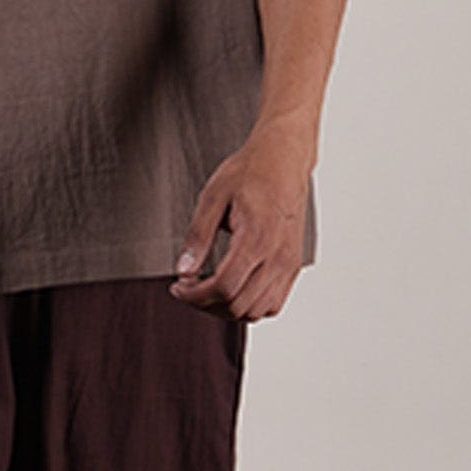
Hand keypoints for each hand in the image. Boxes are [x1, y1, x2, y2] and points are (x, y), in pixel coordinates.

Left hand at [169, 121, 314, 321]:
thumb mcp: (213, 197)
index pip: (224, 287)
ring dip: (227, 309)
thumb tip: (184, 270)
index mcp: (257, 237)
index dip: (195, 295)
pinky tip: (232, 290)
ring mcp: (288, 263)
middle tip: (187, 288)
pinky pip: (273, 304)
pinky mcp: (293, 265)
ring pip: (256, 311)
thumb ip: (197, 236)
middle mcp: (278, 256)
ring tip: (207, 291)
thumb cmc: (251, 171)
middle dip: (205, 304)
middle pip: (238, 305)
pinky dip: (250, 307)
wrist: (284, 158)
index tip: (178, 287)